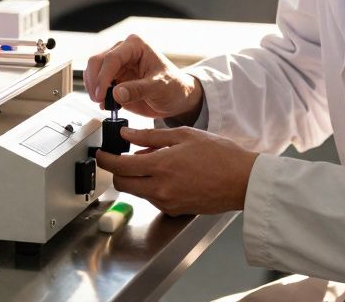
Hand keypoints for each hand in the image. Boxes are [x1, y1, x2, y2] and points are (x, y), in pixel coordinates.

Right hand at [84, 35, 202, 121]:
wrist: (178, 98)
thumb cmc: (174, 86)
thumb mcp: (159, 88)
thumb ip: (138, 90)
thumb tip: (116, 93)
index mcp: (135, 46)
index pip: (112, 58)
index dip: (103, 77)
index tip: (101, 95)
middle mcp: (123, 52)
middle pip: (97, 62)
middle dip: (95, 82)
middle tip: (98, 100)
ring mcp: (117, 65)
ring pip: (93, 72)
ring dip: (94, 88)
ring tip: (104, 103)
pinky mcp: (114, 79)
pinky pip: (97, 84)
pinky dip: (97, 94)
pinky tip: (106, 104)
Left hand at [95, 126, 257, 215]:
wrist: (243, 181)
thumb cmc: (220, 155)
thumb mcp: (184, 135)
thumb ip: (151, 136)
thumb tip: (127, 134)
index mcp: (161, 167)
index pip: (120, 167)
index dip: (105, 160)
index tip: (101, 154)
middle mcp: (161, 189)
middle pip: (123, 184)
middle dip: (117, 171)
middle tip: (122, 157)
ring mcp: (168, 203)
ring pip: (139, 191)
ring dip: (138, 178)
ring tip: (157, 160)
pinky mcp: (176, 210)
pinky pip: (154, 198)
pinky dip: (153, 186)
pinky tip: (168, 173)